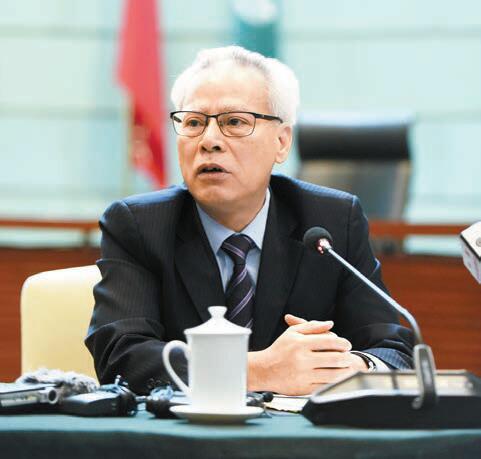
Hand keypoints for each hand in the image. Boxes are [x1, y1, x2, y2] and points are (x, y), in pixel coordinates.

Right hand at [247, 314, 366, 394]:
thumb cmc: (279, 350)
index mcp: (300, 343)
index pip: (329, 341)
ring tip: (346, 367)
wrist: (263, 370)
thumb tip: (330, 324)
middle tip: (349, 356)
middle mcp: (302, 359)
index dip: (342, 342)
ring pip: (332, 373)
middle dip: (346, 357)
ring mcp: (303, 374)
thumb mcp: (292, 333)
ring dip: (344, 370)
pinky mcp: (304, 388)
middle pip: (334, 358)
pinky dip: (335, 382)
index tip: (346, 344)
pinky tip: (338, 377)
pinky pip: (325, 385)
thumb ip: (311, 326)